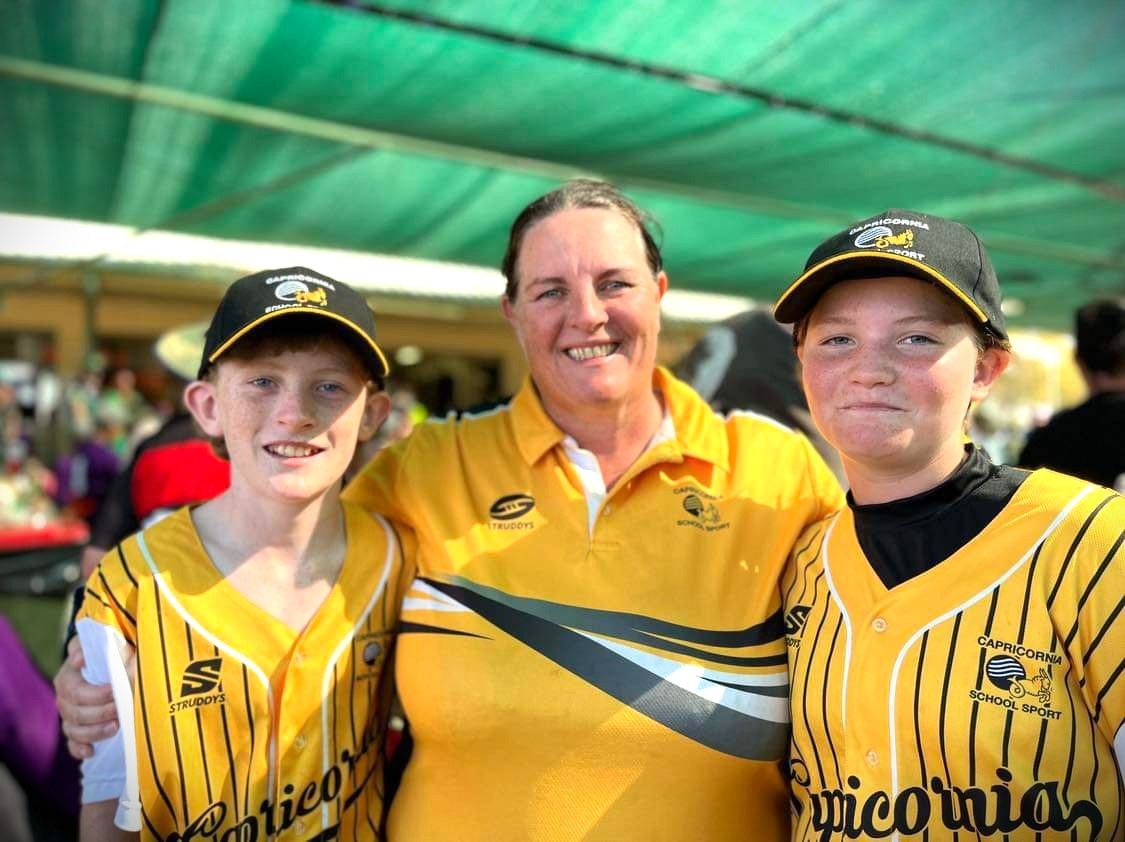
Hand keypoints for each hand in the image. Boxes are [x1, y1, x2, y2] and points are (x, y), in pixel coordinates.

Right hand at [54, 636, 119, 758]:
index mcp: (68, 678)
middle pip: (76, 713)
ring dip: (95, 732)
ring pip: (74, 730)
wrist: (115, 664)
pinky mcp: (78, 731)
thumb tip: (80, 660)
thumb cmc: (112, 653)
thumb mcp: (107, 643)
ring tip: (116, 727)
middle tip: (121, 709)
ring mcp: (70, 717)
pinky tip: (92, 751)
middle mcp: (65, 699)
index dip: (95, 694)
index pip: (75, 692)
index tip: (115, 690)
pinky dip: (80, 749)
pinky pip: (73, 745)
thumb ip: (95, 645)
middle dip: (100, 713)